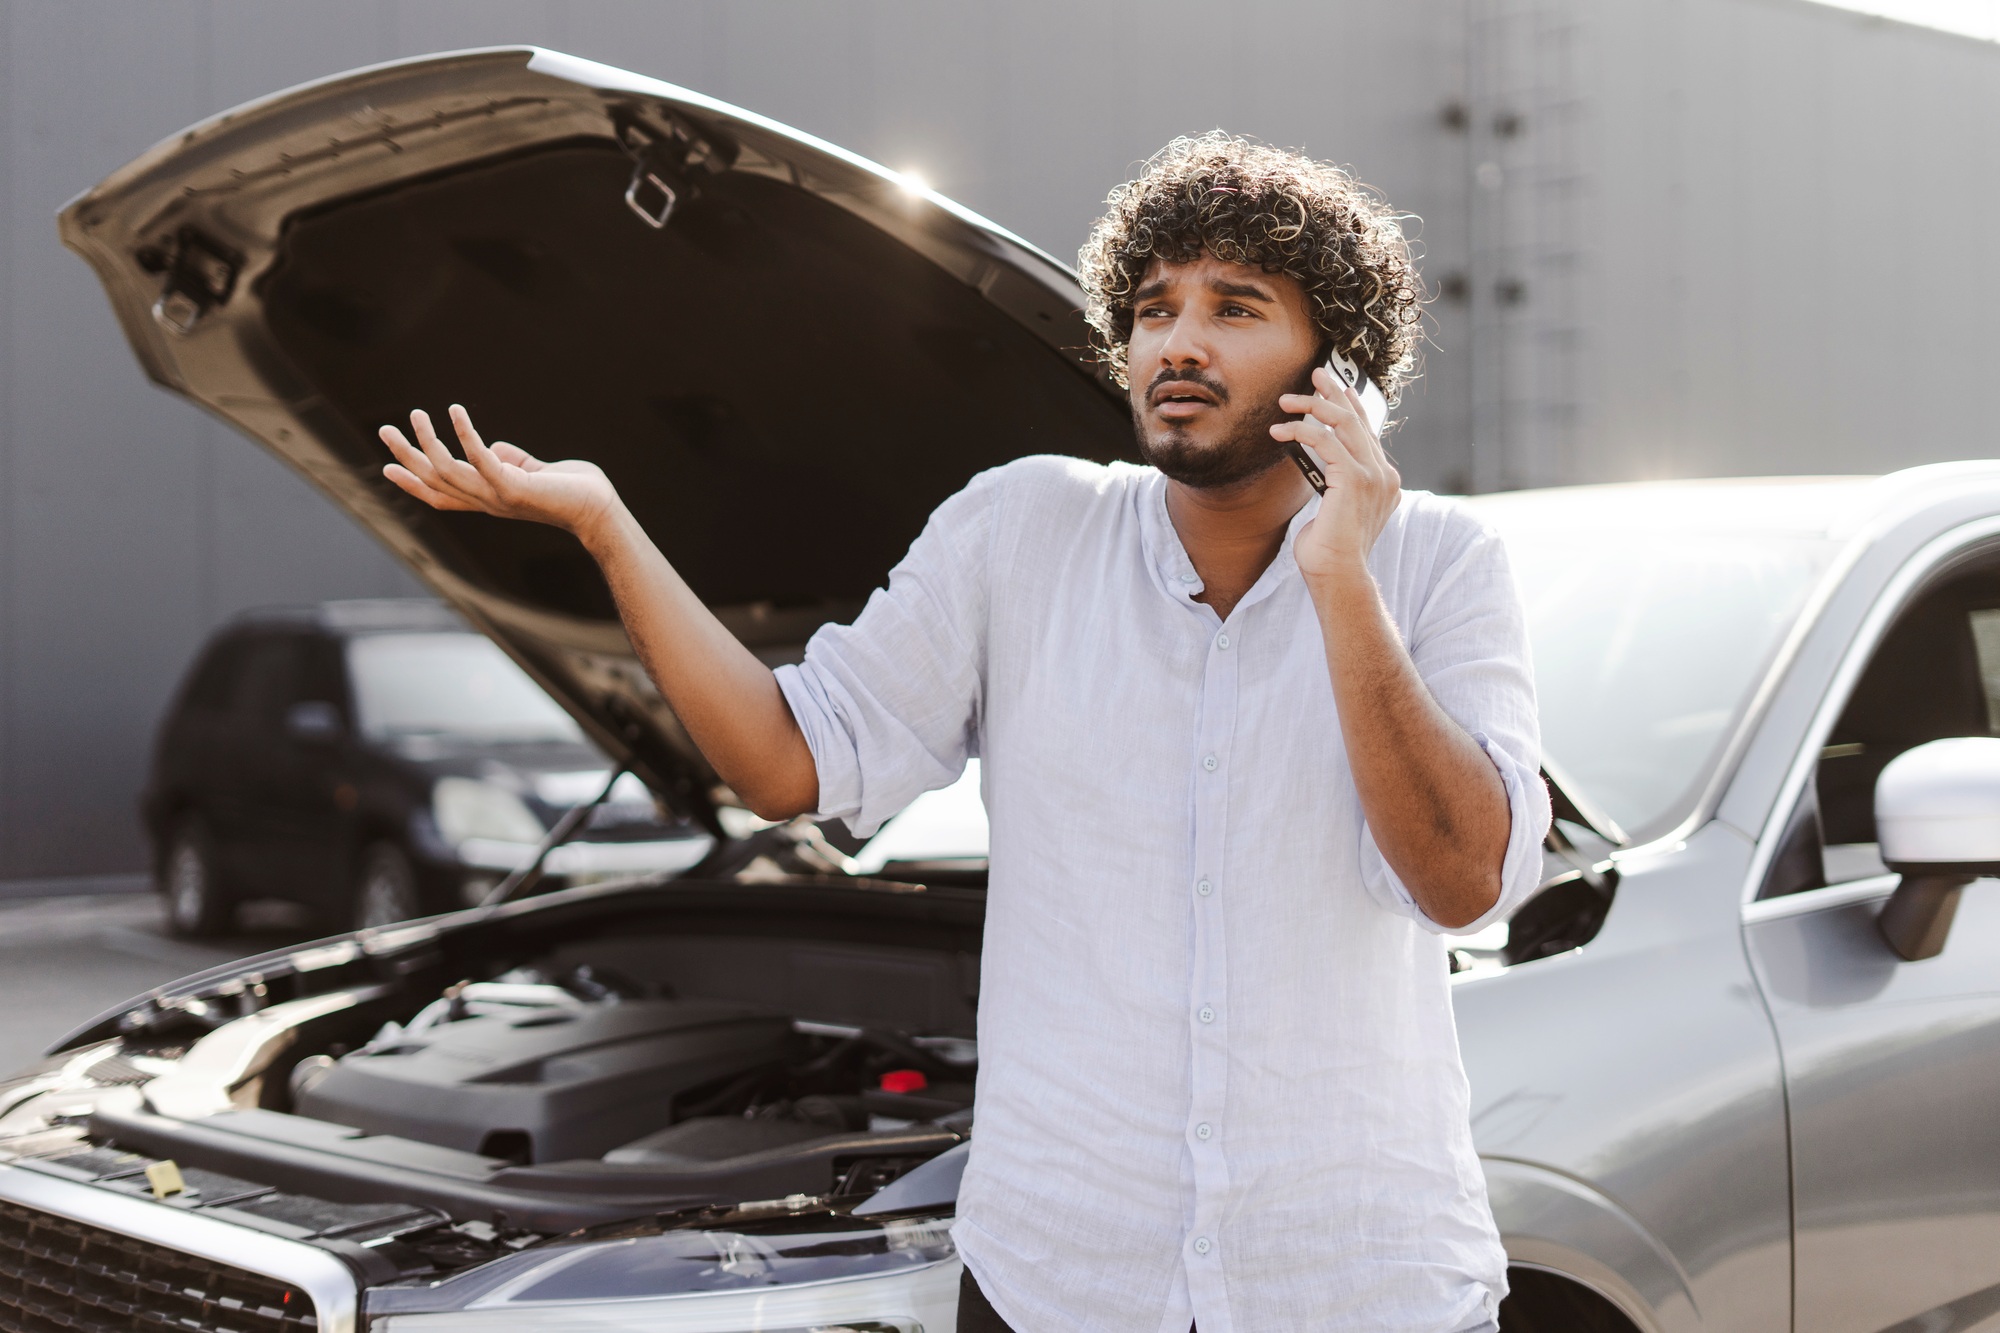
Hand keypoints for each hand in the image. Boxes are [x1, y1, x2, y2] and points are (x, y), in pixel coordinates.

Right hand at [379, 405, 620, 543]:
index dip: (413, 483)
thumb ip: (512, 460)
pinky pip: (480, 457)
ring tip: (416, 414)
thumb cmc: (574, 491)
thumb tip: (493, 448)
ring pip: (447, 472)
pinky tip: (455, 410)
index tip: (386, 466)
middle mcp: (487, 502)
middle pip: (435, 482)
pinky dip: (465, 433)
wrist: (601, 509)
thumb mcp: (534, 472)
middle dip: (407, 457)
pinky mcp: (513, 487)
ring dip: (427, 442)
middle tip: (384, 430)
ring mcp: (497, 497)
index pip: (441, 494)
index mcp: (489, 500)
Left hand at [1273, 366, 1400, 583]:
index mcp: (1384, 480)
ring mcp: (1374, 476)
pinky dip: (1301, 430)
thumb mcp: (1335, 508)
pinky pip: (1325, 441)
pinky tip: (1280, 431)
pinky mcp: (1355, 479)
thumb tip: (1322, 469)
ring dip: (1311, 407)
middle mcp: (1385, 474)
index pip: (1368, 432)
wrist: (1337, 574)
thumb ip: (1336, 484)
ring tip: (1285, 401)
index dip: (1351, 405)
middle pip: (1358, 420)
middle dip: (1333, 393)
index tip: (1335, 386)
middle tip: (1313, 375)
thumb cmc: (1328, 549)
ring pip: (1343, 424)